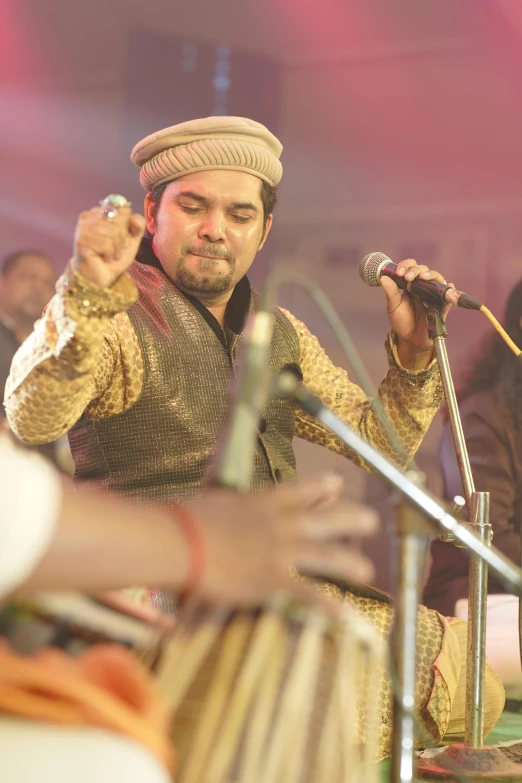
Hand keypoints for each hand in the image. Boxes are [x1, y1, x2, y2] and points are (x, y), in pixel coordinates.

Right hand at [72, 205, 145, 288]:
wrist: (102, 278)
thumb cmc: (114, 257)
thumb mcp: (131, 239)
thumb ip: (137, 225)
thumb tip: (133, 217)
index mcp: (99, 212)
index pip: (124, 210)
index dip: (128, 227)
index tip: (121, 239)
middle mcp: (88, 216)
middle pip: (120, 219)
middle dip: (123, 238)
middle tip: (115, 249)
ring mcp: (83, 228)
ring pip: (114, 231)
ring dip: (116, 248)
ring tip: (109, 255)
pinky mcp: (82, 241)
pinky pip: (107, 243)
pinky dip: (110, 254)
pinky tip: (104, 258)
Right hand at [189, 475, 377, 617]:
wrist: (180, 541)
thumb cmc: (184, 520)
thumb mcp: (209, 502)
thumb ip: (222, 505)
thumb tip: (214, 505)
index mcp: (260, 502)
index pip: (297, 491)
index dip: (320, 487)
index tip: (338, 483)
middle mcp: (277, 524)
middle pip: (322, 520)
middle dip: (349, 520)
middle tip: (371, 520)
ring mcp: (279, 551)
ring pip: (325, 556)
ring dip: (348, 563)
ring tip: (367, 571)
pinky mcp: (273, 580)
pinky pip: (308, 595)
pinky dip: (329, 607)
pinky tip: (348, 616)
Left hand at [380, 259, 451, 368]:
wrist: (409, 339)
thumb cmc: (401, 321)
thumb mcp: (393, 307)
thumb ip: (390, 292)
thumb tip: (383, 277)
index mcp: (410, 284)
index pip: (410, 268)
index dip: (406, 266)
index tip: (399, 273)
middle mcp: (423, 286)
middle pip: (424, 270)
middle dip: (416, 270)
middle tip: (408, 277)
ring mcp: (433, 294)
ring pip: (437, 279)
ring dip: (432, 275)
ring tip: (424, 277)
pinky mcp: (441, 305)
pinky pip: (448, 295)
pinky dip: (450, 289)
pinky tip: (448, 286)